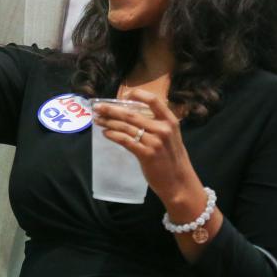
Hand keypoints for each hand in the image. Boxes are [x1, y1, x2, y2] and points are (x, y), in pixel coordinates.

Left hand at [92, 88, 196, 204]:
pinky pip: (125, 140)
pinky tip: (105, 133)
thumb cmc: (173, 158)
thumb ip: (157, 124)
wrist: (179, 182)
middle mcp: (162, 129)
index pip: (153, 100)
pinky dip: (113, 135)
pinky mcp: (146, 154)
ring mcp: (154, 142)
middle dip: (111, 109)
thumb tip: (133, 114)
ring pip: (126, 127)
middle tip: (98, 107)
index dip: (137, 94)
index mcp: (170, 120)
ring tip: (98, 120)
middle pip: (132, 114)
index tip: (123, 95)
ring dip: (109, 122)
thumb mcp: (171, 136)